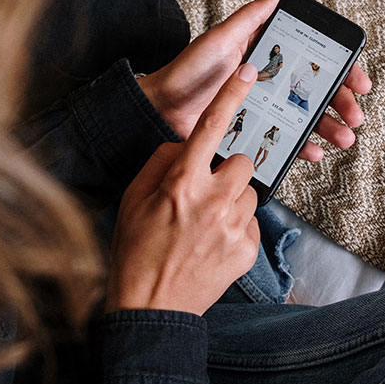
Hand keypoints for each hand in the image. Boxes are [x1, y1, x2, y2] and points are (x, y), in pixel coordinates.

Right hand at [106, 64, 260, 314]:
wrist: (151, 309)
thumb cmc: (136, 252)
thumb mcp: (133, 199)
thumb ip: (161, 164)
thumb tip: (185, 147)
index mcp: (182, 183)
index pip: (211, 128)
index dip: (231, 96)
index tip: (249, 74)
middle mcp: (213, 201)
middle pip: (242, 162)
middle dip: (228, 171)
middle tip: (205, 192)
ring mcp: (234, 227)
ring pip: (250, 192)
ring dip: (233, 201)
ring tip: (205, 225)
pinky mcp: (248, 250)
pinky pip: (251, 223)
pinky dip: (236, 229)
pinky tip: (212, 245)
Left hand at [138, 0, 372, 160]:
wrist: (161, 110)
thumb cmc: (187, 71)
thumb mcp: (221, 39)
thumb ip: (251, 17)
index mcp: (268, 54)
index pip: (314, 59)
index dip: (342, 69)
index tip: (359, 80)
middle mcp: (271, 80)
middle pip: (317, 90)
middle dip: (342, 103)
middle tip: (355, 116)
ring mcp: (265, 107)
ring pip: (307, 117)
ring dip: (329, 127)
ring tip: (343, 137)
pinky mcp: (256, 131)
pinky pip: (286, 139)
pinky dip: (304, 146)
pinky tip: (314, 152)